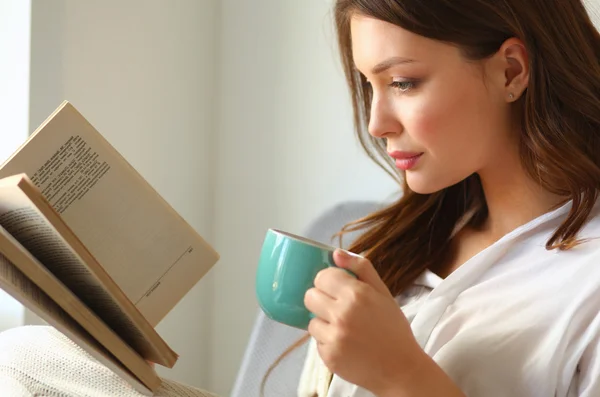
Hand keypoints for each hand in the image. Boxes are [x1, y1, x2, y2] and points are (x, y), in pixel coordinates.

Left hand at [304, 249, 424, 394]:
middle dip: (321, 299)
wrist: (401, 369)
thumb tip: (336, 253)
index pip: (322, 276)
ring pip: (312, 320)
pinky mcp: (329, 357)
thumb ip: (360, 268)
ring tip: (345, 329)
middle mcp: (342, 314)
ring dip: (324, 323)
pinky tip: (346, 344)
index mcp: (356, 294)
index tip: (338, 289)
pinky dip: (328, 342)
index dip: (329, 281)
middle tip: (338, 308)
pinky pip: (317, 342)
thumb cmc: (393, 328)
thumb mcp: (383, 292)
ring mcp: (334, 337)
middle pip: (310, 296)